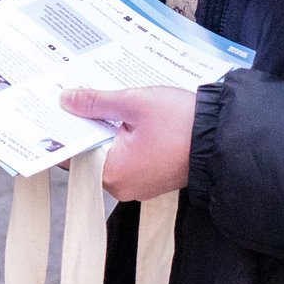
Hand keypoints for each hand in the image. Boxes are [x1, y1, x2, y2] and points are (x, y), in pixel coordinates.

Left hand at [61, 85, 199, 201]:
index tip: (59, 108)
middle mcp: (123, 186)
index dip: (67, 127)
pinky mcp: (153, 178)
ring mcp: (139, 185)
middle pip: (92, 152)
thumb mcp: (135, 103)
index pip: (75, 151)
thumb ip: (97, 102)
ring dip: (110, 130)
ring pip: (111, 153)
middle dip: (90, 125)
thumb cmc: (183, 123)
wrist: (224, 136)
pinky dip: (127, 139)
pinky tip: (130, 118)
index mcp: (113, 172)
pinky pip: (129, 158)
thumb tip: (66, 101)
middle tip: (83, 97)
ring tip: (110, 104)